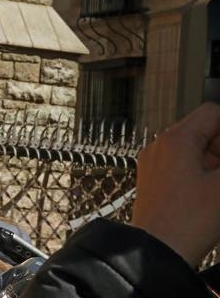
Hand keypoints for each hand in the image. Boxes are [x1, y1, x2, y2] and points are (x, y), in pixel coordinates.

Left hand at [132, 103, 219, 266]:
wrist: (155, 252)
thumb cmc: (185, 222)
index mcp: (175, 140)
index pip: (212, 113)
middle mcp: (159, 147)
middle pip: (203, 132)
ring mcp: (153, 164)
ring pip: (194, 151)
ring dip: (215, 165)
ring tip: (218, 190)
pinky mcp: (153, 182)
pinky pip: (182, 168)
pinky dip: (201, 176)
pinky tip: (210, 197)